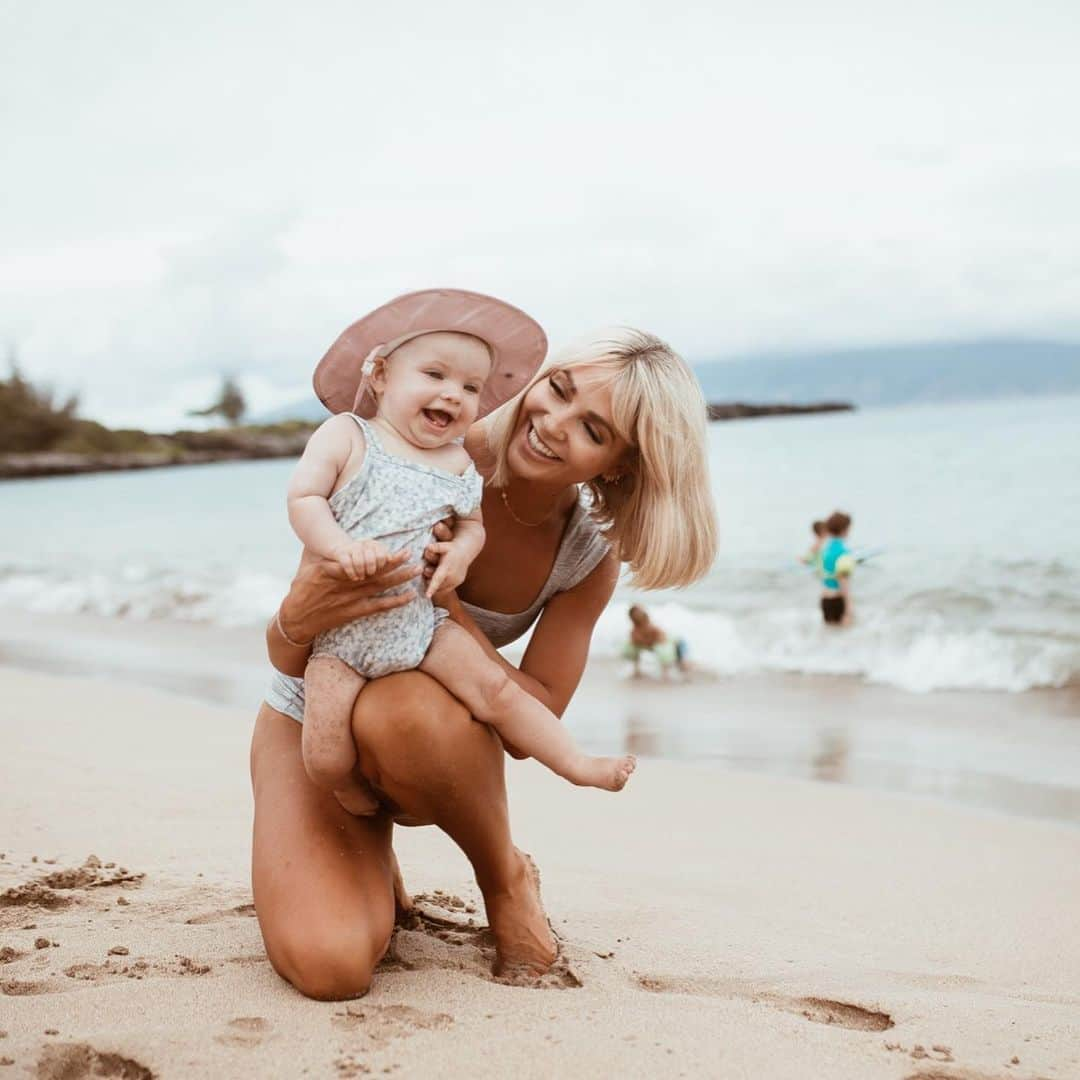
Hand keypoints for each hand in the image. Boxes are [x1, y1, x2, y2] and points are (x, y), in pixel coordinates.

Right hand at [277, 550, 420, 643]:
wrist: (297, 618)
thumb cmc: (302, 588)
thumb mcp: (308, 564)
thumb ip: (324, 551)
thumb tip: (328, 530)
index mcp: (334, 569)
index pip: (360, 560)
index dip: (379, 554)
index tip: (393, 547)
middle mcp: (346, 583)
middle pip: (375, 571)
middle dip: (395, 562)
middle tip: (412, 553)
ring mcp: (352, 598)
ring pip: (381, 586)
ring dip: (401, 578)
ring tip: (418, 570)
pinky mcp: (355, 611)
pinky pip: (379, 606)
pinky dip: (395, 601)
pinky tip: (410, 596)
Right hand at [331, 539, 390, 580]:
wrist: (342, 549)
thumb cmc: (364, 557)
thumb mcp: (375, 556)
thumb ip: (385, 557)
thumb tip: (391, 559)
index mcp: (374, 544)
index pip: (381, 555)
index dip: (381, 564)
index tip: (379, 568)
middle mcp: (364, 544)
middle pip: (370, 558)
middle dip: (371, 568)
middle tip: (370, 574)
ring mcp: (352, 548)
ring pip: (359, 561)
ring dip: (361, 571)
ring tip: (361, 577)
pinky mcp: (341, 553)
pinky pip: (347, 563)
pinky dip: (351, 572)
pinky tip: (354, 577)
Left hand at [425, 543, 470, 598]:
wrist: (466, 551)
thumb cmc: (452, 548)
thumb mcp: (444, 545)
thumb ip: (436, 547)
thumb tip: (428, 547)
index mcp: (447, 567)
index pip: (438, 579)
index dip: (432, 588)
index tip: (427, 596)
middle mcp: (453, 576)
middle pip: (437, 585)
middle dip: (429, 582)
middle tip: (426, 572)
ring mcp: (456, 581)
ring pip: (441, 589)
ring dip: (434, 586)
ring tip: (432, 575)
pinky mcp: (457, 583)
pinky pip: (446, 589)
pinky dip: (440, 587)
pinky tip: (438, 580)